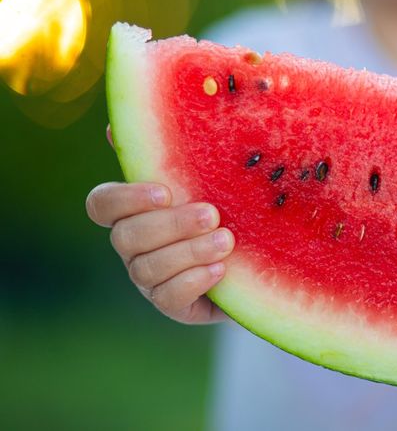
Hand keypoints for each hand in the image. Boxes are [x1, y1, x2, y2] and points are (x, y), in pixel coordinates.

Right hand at [86, 126, 232, 323]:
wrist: (259, 255)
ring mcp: (150, 278)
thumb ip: (168, 155)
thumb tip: (116, 127)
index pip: (101, 204)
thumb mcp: (208, 177)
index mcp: (134, 211)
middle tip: (212, 214)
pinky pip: (169, 298)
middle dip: (170, 225)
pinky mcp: (173, 305)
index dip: (125, 199)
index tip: (166, 191)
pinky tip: (221, 269)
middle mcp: (134, 246)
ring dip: (189, 252)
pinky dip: (194, 281)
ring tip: (226, 240)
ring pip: (147, 269)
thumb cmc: (226, 207)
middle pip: (126, 237)